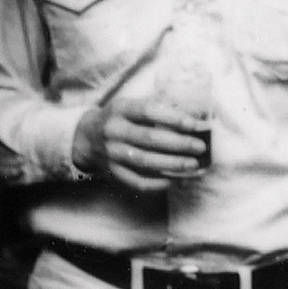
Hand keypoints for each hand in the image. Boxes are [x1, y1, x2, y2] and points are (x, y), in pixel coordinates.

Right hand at [73, 97, 211, 192]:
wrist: (86, 138)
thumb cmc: (120, 118)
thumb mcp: (132, 105)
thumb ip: (159, 108)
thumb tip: (195, 116)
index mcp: (121, 109)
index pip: (149, 111)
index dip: (174, 118)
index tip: (195, 125)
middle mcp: (114, 131)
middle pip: (150, 139)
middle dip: (179, 144)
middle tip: (201, 147)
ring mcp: (112, 153)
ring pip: (145, 162)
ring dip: (173, 164)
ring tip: (194, 165)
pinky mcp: (112, 172)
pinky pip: (137, 181)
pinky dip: (157, 183)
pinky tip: (175, 180)